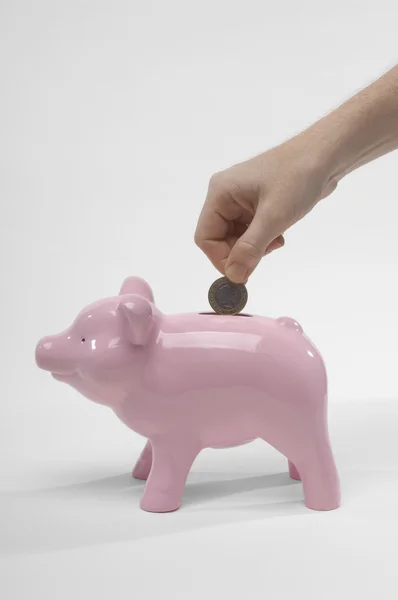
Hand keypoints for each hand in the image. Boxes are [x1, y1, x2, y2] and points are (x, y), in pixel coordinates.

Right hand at [195, 136, 336, 282]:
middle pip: (219, 239)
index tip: (242, 273)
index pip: (205, 237)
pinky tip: (279, 234)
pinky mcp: (256, 203)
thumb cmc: (297, 177)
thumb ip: (250, 248)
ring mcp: (241, 199)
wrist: (326, 155)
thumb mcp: (273, 217)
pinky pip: (249, 231)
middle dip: (241, 252)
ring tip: (276, 240)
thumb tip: (233, 276)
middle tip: (265, 253)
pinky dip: (262, 239)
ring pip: (236, 237)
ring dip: (254, 247)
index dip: (220, 258)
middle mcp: (226, 195)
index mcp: (220, 193)